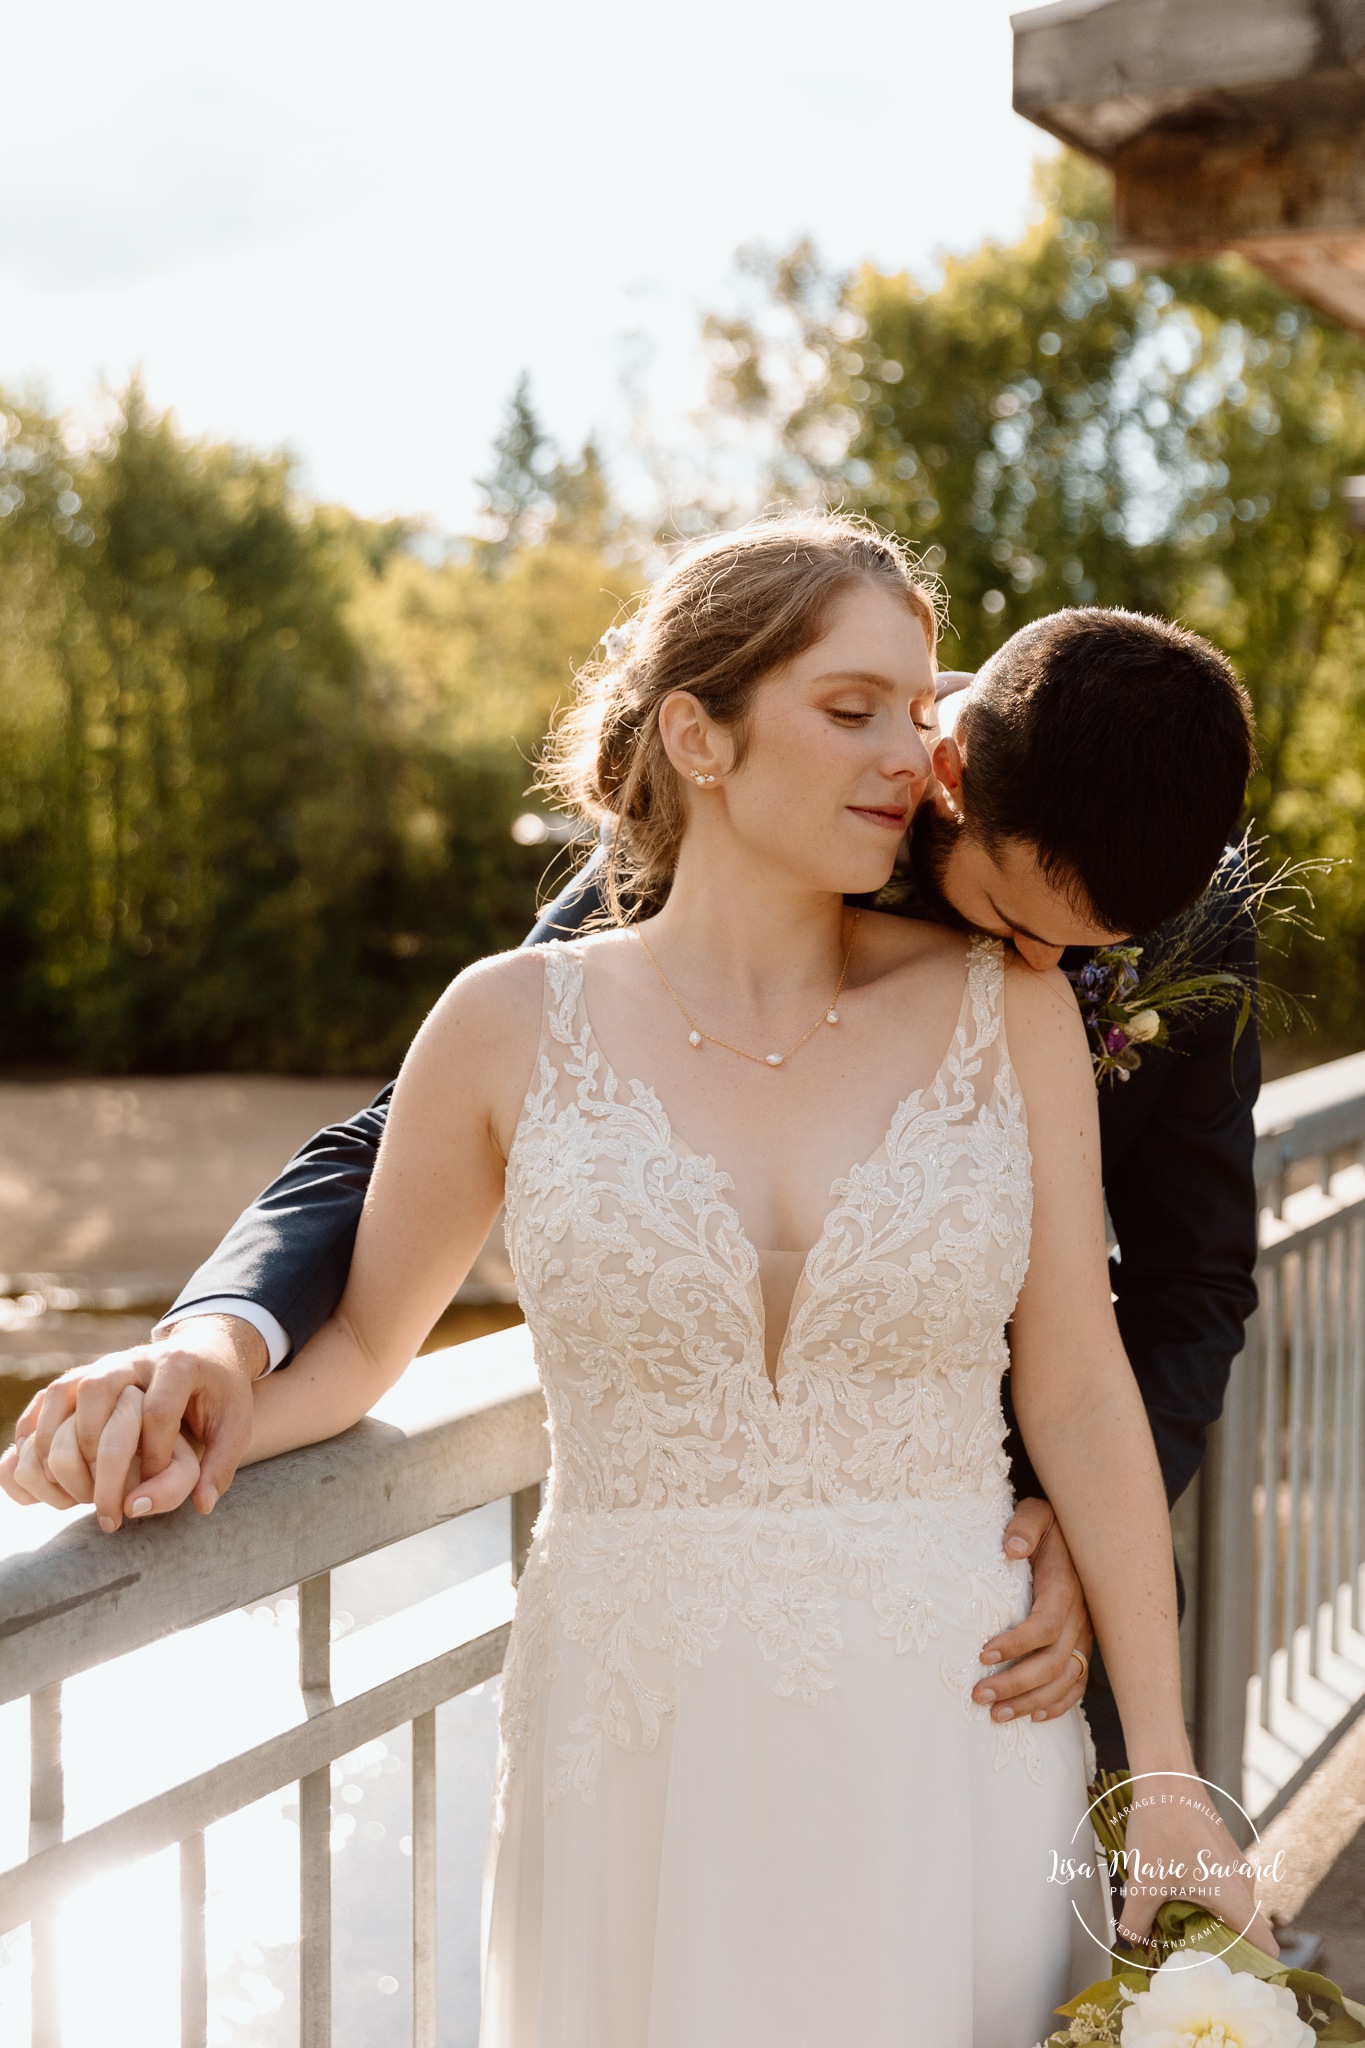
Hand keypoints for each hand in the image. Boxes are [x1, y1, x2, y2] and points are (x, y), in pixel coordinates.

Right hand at [0, 1314, 266, 1528]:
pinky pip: (51, 1396)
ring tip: (73, 1487)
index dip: (154, 1457)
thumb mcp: (234, 1425)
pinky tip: (44, 1466)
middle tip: (103, 1495)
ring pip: (70, 1390)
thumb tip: (202, 1506)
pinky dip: (41, 1429)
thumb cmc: (220, 1395)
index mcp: (178, 1365)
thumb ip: (221, 1465)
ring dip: (61, 1440)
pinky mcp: (87, 1372)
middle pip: (100, 1391)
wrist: (205, 1351)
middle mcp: (137, 1357)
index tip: (153, 1488)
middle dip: (97, 1449)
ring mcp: (107, 1362)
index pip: (157, 1412)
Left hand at [973, 1497, 1093, 1722]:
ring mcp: (1085, 1634)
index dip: (1017, 1644)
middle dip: (1016, 1684)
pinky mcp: (1084, 1644)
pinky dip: (1058, 1705)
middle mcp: (1080, 1616)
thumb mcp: (1038, 1513)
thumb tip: (1012, 1548)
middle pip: (1053, 1662)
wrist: (1082, 1533)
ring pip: (1064, 1680)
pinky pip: (1077, 1683)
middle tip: (979, 1695)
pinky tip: (1032, 1717)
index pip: (1046, 1626)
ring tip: (995, 1715)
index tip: (983, 1655)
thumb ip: (1025, 1526)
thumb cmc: (1050, 1524)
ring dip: (1031, 1701)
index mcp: (1066, 1588)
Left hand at [1116, 1772, 1277, 1958]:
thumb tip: (1131, 1943)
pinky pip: (1223, 1888)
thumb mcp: (1143, 1881)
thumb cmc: (1160, 1826)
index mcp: (1235, 1896)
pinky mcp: (1224, 1852)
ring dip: (1208, 1920)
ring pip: (1231, 1907)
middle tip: (1187, 1954)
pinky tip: (1174, 1892)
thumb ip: (1136, 1922)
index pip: (1264, 1947)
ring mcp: (1236, 1866)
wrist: (1165, 1775)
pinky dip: (1205, 1898)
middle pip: (1243, 1931)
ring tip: (1175, 1923)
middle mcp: (1245, 1883)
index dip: (1252, 1969)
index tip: (1225, 1976)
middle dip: (1218, 1947)